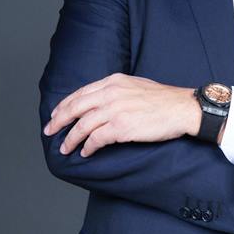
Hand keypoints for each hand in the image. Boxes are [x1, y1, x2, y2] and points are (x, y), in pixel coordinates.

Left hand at [44, 73, 200, 156]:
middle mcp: (111, 93)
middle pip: (75, 107)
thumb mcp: (137, 85)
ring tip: (65, 148)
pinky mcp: (121, 127)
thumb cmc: (165, 100)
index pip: (81, 93)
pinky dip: (87, 147)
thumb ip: (118, 90)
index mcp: (114, 81)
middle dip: (59, 121)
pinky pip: (96, 139)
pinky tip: (85, 152)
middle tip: (50, 131)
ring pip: (82, 125)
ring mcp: (115, 110)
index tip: (56, 114)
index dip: (65, 105)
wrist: (184, 108)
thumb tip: (102, 102)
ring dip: (70, 139)